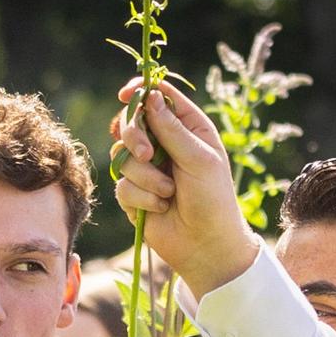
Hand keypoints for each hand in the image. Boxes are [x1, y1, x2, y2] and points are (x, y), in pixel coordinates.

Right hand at [106, 78, 260, 296]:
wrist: (206, 246)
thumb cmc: (213, 199)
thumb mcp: (199, 159)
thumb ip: (172, 129)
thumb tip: (149, 96)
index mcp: (188, 128)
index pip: (159, 96)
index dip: (140, 91)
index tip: (126, 94)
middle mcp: (165, 144)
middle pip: (131, 122)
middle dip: (135, 137)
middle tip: (148, 154)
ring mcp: (147, 169)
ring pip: (122, 156)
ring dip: (145, 177)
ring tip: (169, 193)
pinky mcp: (134, 194)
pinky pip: (122, 185)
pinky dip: (141, 197)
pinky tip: (161, 208)